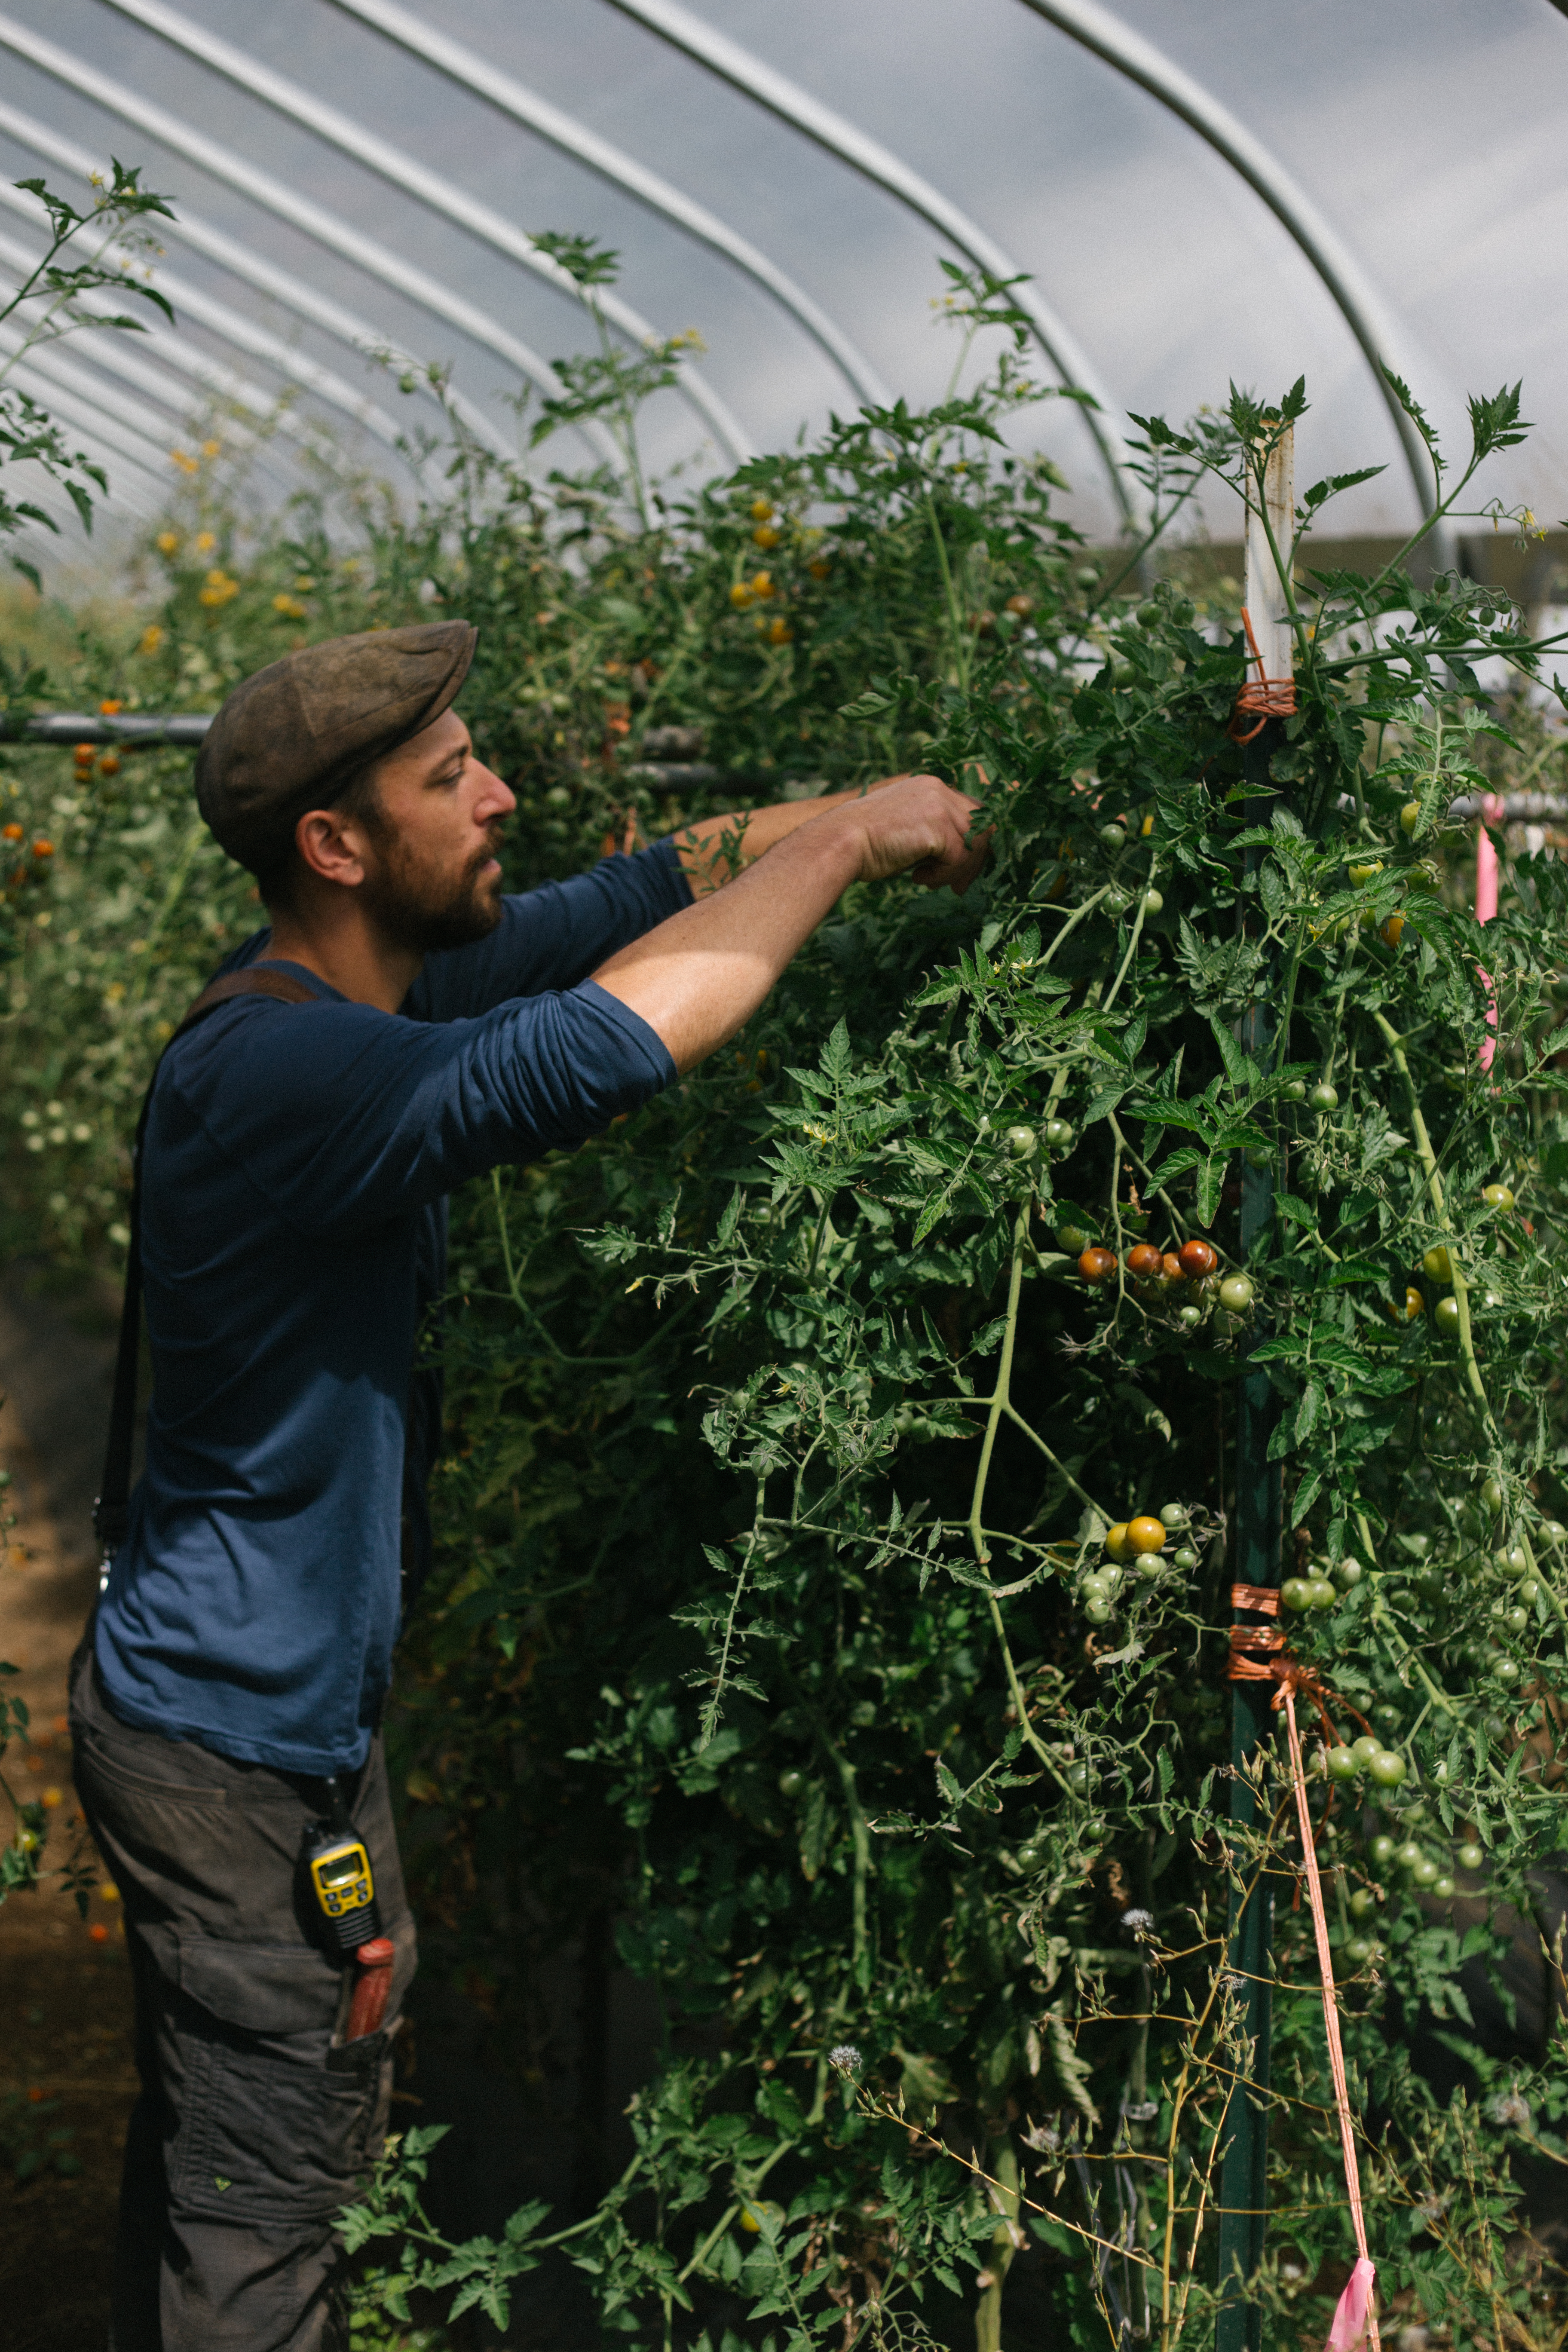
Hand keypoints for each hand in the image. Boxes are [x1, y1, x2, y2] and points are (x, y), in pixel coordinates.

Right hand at [831, 773, 988, 894]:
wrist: (839, 842)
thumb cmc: (866, 844)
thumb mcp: (907, 830)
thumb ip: (934, 834)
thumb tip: (963, 858)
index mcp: (931, 787)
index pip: (972, 813)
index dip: (972, 845)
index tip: (959, 873)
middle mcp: (938, 788)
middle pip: (982, 826)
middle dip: (974, 861)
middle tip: (958, 888)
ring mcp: (938, 804)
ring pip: (975, 843)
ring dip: (958, 871)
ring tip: (932, 882)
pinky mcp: (936, 824)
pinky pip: (959, 857)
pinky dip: (944, 876)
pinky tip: (918, 878)